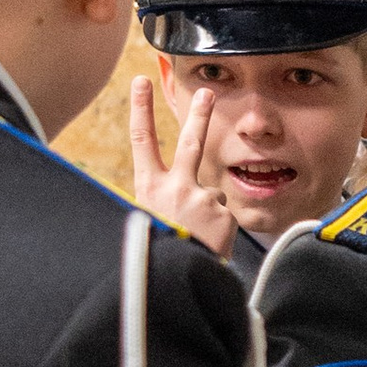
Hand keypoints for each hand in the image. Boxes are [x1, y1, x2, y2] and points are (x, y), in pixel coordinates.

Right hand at [128, 77, 235, 255]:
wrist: (176, 284)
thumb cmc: (161, 251)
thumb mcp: (149, 221)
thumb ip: (165, 200)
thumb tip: (189, 193)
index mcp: (148, 188)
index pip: (141, 140)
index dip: (141, 109)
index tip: (141, 82)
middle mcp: (174, 187)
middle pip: (190, 142)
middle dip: (198, 114)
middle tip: (207, 91)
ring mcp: (201, 198)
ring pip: (212, 192)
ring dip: (209, 211)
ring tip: (197, 236)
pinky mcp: (223, 213)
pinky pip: (225, 214)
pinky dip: (220, 228)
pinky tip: (209, 243)